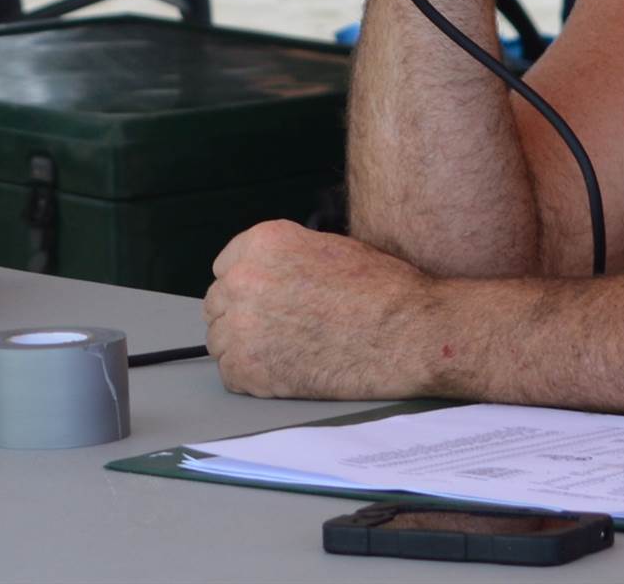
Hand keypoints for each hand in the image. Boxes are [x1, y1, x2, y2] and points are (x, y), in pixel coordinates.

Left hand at [205, 222, 438, 400]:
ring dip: (244, 348)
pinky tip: (284, 372)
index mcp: (262, 243)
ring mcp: (243, 326)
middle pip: (218, 304)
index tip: (263, 302)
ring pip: (220, 341)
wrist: (405, 332)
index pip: (225, 268)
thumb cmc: (379, 290)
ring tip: (283, 353)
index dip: (247, 288)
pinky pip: (230, 374)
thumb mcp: (325, 248)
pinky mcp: (249, 369)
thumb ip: (283, 259)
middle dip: (242, 317)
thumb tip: (265, 277)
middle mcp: (243, 280)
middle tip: (276, 331)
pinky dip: (252, 378)